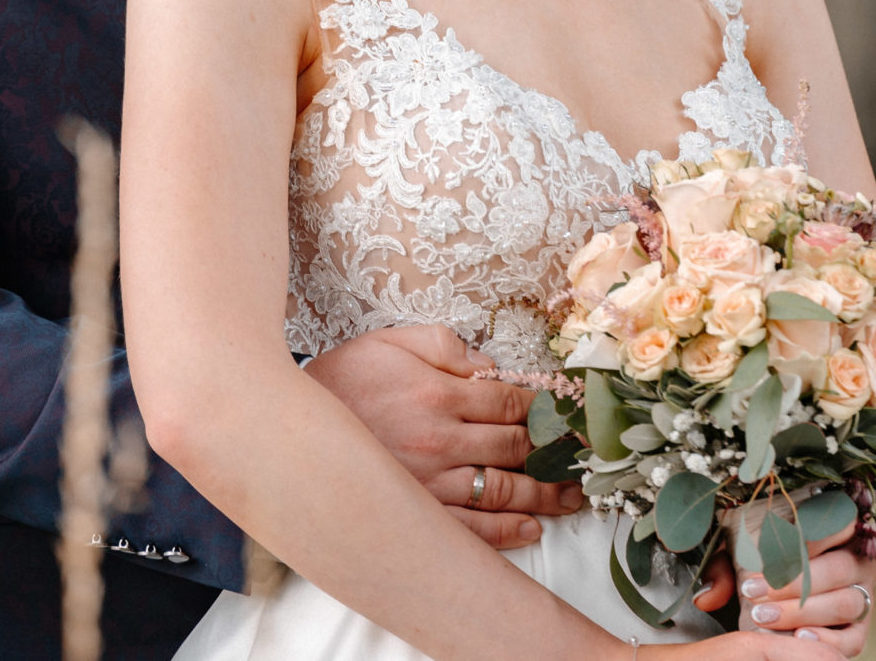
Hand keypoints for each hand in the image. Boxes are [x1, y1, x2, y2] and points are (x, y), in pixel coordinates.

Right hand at [304, 324, 587, 547]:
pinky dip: (506, 533)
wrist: (287, 425)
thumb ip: (443, 346)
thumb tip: (489, 365)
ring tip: (574, 497)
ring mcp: (429, 485)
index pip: (511, 401)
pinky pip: (471, 530)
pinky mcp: (417, 513)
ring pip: (503, 491)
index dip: (547, 407)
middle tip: (588, 458)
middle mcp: (440, 442)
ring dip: (546, 495)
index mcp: (438, 395)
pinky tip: (531, 528)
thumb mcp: (389, 341)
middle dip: (557, 453)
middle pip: (517, 448)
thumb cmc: (341, 380)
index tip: (571, 413)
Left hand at [692, 520, 875, 659]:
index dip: (801, 540)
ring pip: (846, 602)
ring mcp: (863, 596)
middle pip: (839, 567)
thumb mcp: (739, 554)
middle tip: (753, 593)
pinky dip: (827, 640)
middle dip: (793, 582)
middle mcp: (858, 560)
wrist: (777, 586)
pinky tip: (798, 638)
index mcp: (837, 527)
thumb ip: (723, 569)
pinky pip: (854, 638)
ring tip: (764, 617)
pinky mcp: (860, 630)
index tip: (764, 554)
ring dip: (803, 611)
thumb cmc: (762, 561)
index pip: (835, 523)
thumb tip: (707, 598)